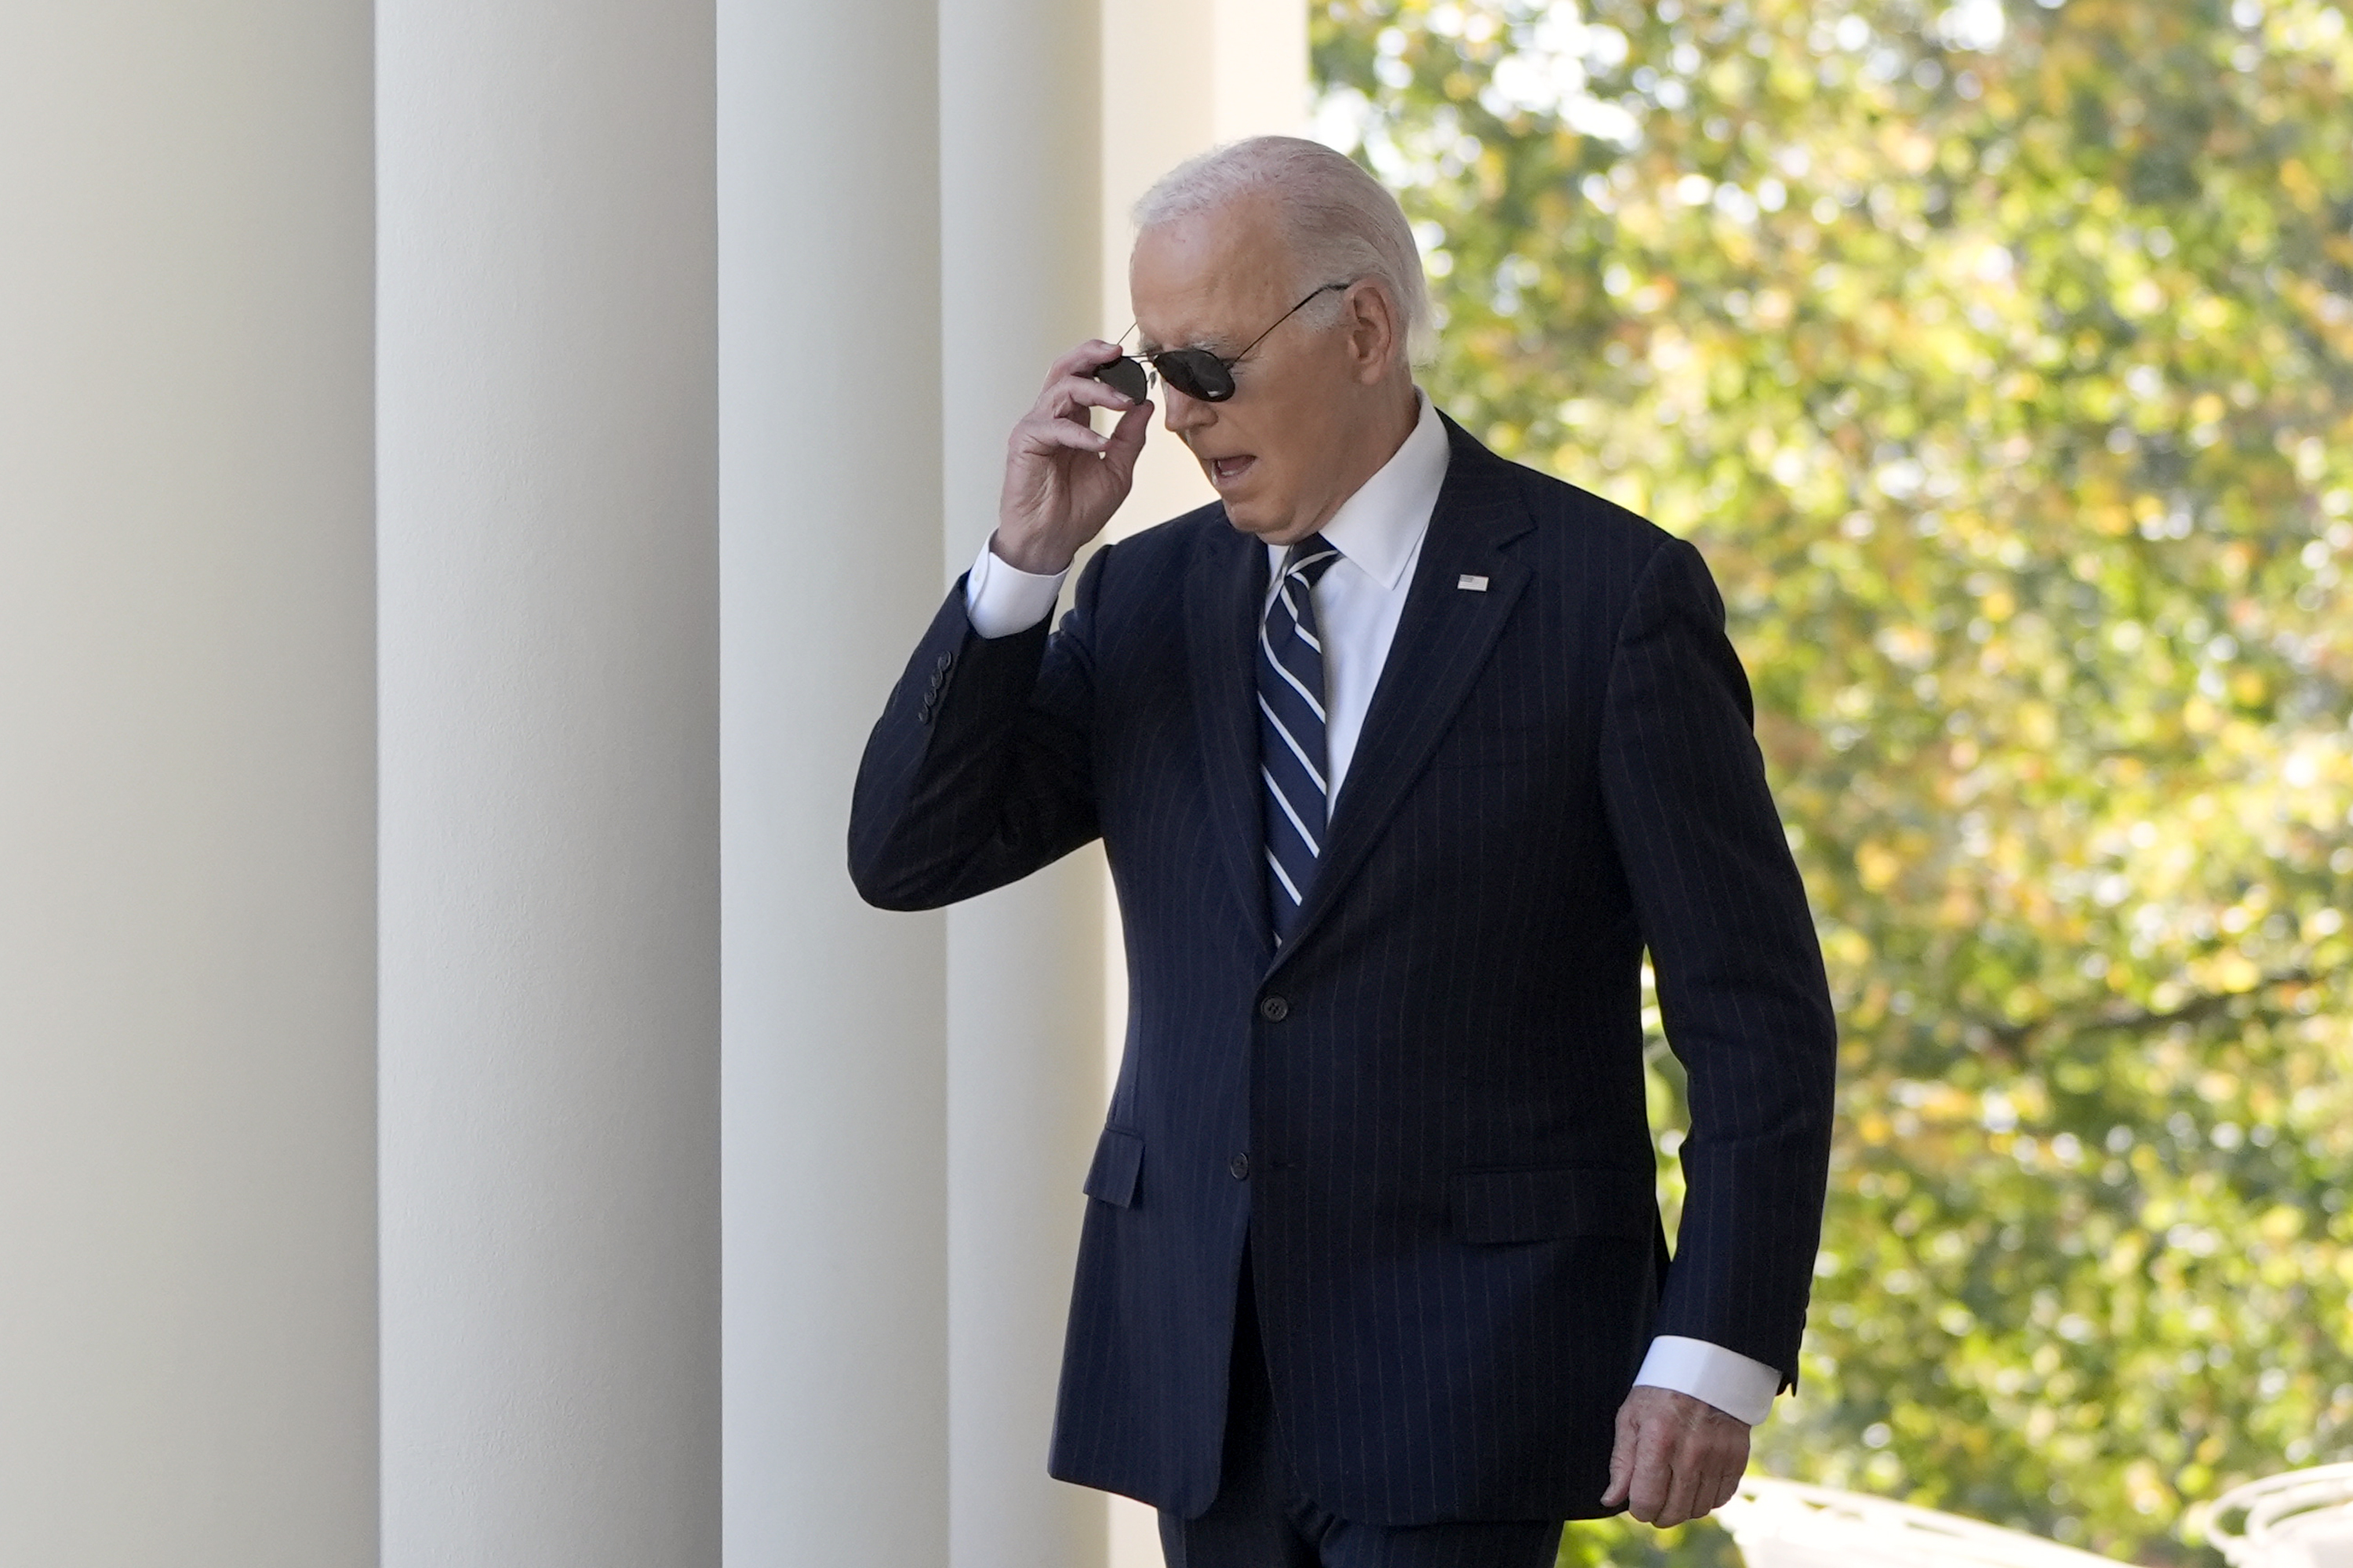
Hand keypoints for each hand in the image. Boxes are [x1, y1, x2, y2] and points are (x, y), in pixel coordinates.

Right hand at [993, 340, 1154, 575]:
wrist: (1052, 541)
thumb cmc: (1078, 510)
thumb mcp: (1117, 470)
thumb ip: (1130, 437)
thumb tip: (1146, 404)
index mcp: (1073, 420)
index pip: (1085, 377)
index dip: (1106, 364)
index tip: (1134, 363)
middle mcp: (1052, 417)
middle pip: (1065, 369)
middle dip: (1090, 354)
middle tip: (1117, 351)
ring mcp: (1036, 427)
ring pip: (1061, 388)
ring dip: (1095, 391)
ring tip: (1122, 402)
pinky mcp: (1025, 442)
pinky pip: (1054, 426)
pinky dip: (1080, 434)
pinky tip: (1100, 446)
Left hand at [1600, 1385, 1750, 1528]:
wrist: (1706, 1368)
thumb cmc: (1660, 1393)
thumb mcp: (1630, 1417)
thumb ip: (1621, 1462)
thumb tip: (1611, 1500)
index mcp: (1658, 1441)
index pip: (1646, 1500)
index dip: (1637, 1509)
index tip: (1636, 1501)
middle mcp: (1690, 1454)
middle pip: (1674, 1512)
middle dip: (1658, 1515)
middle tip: (1653, 1502)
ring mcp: (1717, 1458)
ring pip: (1698, 1509)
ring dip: (1682, 1509)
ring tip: (1672, 1492)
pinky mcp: (1736, 1459)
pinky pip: (1721, 1499)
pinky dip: (1706, 1499)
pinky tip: (1694, 1485)